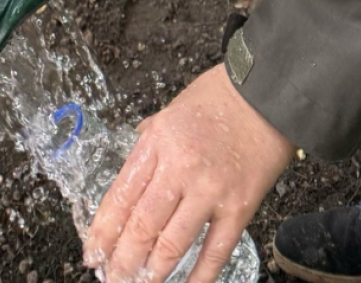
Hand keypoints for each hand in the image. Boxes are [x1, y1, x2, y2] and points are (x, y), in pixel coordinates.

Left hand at [83, 65, 294, 282]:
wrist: (268, 95)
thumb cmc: (220, 97)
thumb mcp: (172, 110)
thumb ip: (151, 140)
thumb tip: (136, 164)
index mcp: (157, 142)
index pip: (121, 195)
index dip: (103, 230)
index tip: (92, 251)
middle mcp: (179, 168)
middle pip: (142, 225)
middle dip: (123, 259)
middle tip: (114, 276)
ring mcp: (210, 190)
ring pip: (172, 244)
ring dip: (153, 272)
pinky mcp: (239, 207)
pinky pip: (215, 251)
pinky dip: (199, 276)